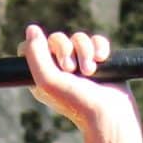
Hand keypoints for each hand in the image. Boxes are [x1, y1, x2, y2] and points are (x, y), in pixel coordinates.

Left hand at [22, 26, 142, 142]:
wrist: (109, 114)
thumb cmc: (76, 102)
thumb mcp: (47, 80)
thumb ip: (34, 54)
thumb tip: (32, 29)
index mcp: (42, 75)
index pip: (33, 47)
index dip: (40, 48)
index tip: (51, 62)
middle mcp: (60, 69)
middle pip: (57, 38)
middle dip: (66, 49)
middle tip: (71, 69)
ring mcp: (81, 64)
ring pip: (79, 37)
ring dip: (85, 51)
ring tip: (90, 71)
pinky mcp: (100, 61)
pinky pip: (97, 40)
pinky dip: (100, 47)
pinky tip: (102, 60)